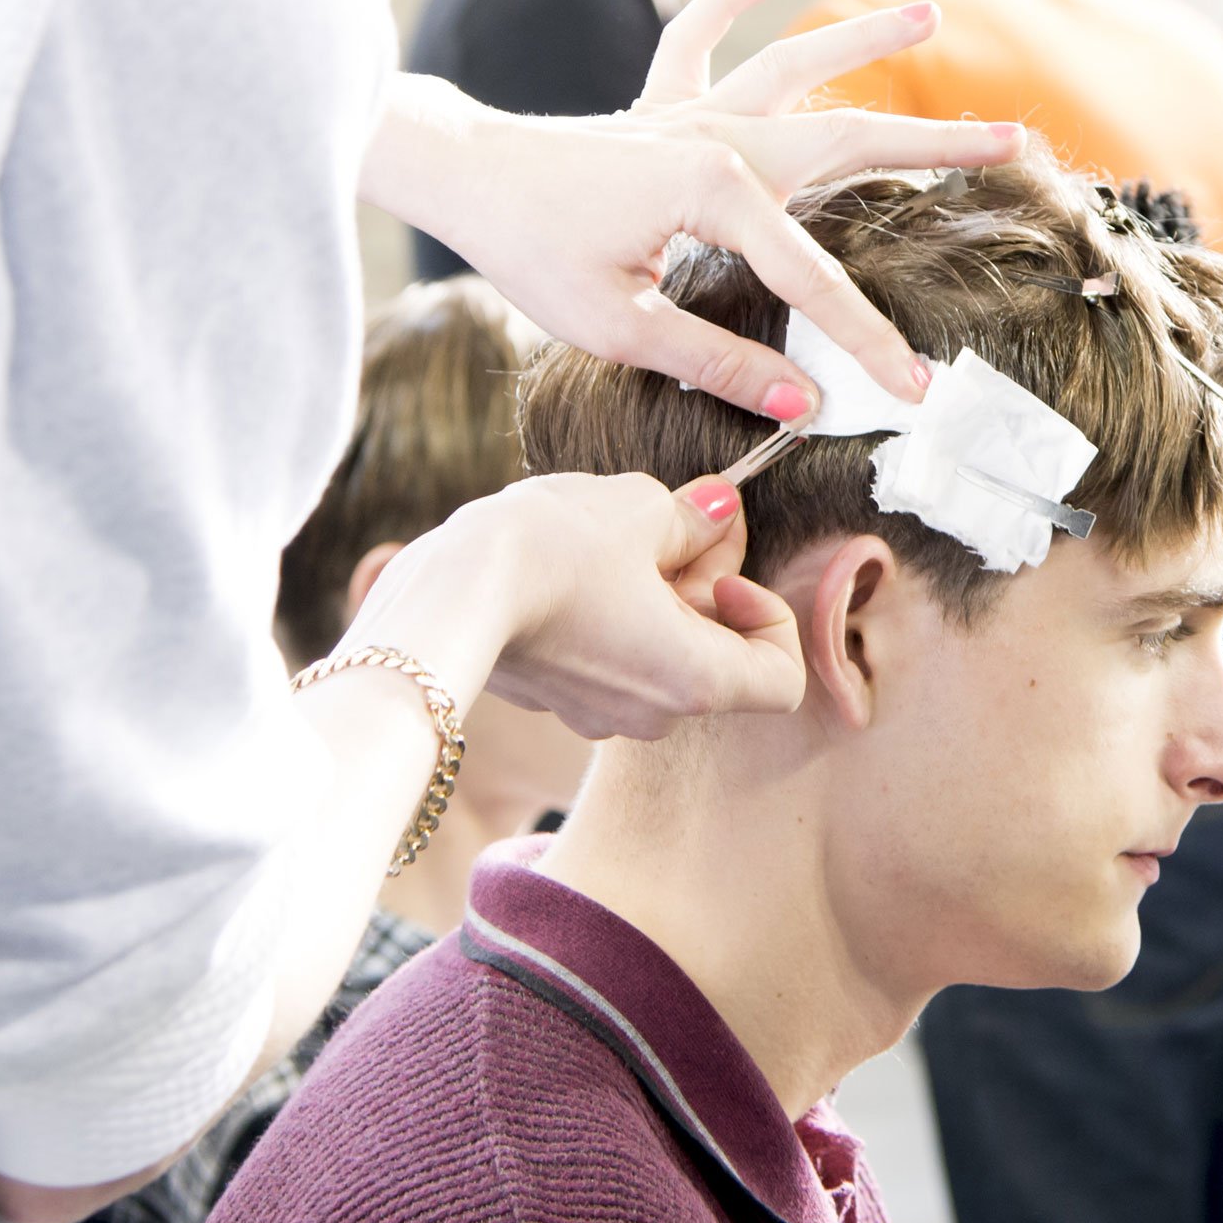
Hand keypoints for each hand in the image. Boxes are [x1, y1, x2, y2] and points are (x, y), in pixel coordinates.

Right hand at [353, 472, 803, 739]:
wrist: (440, 593)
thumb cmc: (551, 552)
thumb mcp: (640, 508)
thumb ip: (693, 517)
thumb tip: (717, 510)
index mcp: (696, 682)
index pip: (782, 681)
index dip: (772, 619)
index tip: (724, 570)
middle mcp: (651, 714)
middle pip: (715, 654)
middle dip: (704, 585)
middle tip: (677, 519)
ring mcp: (593, 712)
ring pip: (656, 652)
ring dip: (653, 595)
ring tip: (614, 538)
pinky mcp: (548, 696)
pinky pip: (604, 654)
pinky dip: (606, 612)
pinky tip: (569, 563)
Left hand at [365, 0, 1023, 417]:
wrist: (456, 174)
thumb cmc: (529, 250)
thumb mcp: (619, 324)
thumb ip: (715, 361)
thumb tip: (797, 400)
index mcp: (717, 189)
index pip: (813, 276)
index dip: (867, 336)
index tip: (914, 387)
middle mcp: (719, 135)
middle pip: (849, 139)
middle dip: (937, 143)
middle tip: (1015, 138)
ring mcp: (692, 111)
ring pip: (797, 70)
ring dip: (863, 38)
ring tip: (928, 7)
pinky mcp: (659, 105)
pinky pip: (701, 41)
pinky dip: (730, 4)